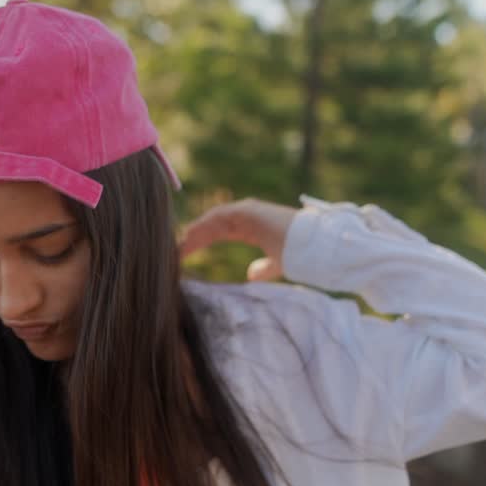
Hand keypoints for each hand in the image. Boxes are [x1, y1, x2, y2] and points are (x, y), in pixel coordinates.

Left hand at [179, 198, 298, 280]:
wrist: (310, 247)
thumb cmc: (297, 255)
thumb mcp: (276, 265)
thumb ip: (264, 268)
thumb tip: (251, 275)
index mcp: (251, 228)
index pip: (218, 233)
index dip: (200, 242)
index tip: (184, 255)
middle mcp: (247, 217)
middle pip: (211, 226)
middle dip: (193, 238)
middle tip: (174, 251)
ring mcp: (247, 211)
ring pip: (212, 220)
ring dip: (195, 232)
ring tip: (178, 245)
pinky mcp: (247, 210)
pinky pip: (218, 216)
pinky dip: (203, 225)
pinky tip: (190, 236)